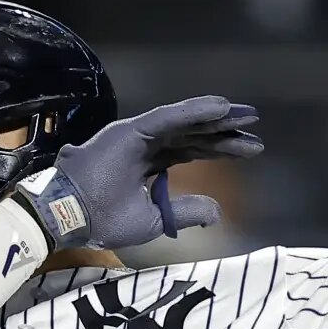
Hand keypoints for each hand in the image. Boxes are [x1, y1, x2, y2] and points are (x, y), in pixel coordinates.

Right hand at [8, 96, 262, 249]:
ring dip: (216, 117)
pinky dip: (194, 112)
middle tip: (255, 123)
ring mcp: (139, 136)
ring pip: (185, 123)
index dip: (221, 148)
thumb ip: (185, 211)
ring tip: (245, 113)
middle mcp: (147, 145)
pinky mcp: (133, 131)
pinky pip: (169, 118)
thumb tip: (217, 211)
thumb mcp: (154, 219)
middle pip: (194, 134)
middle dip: (225, 130)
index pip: (193, 150)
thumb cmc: (104, 220)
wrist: (72, 217)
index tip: (253, 148)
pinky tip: (220, 108)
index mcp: (150, 163)